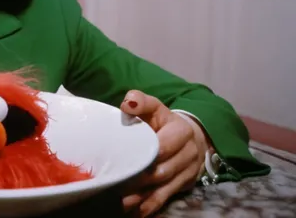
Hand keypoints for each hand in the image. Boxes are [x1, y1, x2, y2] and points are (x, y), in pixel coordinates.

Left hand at [119, 90, 208, 216]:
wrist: (191, 137)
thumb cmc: (163, 121)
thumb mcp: (155, 108)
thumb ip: (140, 101)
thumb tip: (128, 103)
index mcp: (181, 131)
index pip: (163, 145)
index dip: (144, 153)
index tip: (124, 158)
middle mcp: (188, 153)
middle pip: (162, 170)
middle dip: (140, 178)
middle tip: (117, 183)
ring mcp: (188, 172)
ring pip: (163, 188)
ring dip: (142, 196)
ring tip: (121, 201)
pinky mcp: (184, 185)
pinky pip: (165, 198)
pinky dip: (149, 206)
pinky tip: (134, 211)